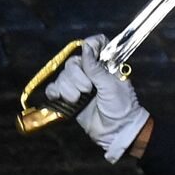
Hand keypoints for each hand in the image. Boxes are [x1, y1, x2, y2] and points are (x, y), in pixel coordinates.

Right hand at [44, 34, 150, 163]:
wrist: (115, 131)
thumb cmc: (121, 107)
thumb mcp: (110, 85)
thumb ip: (96, 67)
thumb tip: (87, 46)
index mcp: (106, 65)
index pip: (96, 44)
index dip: (90, 46)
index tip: (88, 56)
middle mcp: (91, 72)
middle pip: (73, 62)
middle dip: (76, 76)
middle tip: (88, 89)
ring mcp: (79, 85)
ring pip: (62, 75)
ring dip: (68, 88)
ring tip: (79, 99)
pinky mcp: (68, 98)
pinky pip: (54, 88)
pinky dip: (55, 92)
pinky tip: (63, 99)